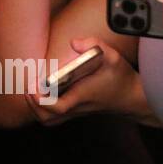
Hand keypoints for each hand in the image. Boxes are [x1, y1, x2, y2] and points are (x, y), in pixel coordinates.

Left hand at [23, 37, 151, 125]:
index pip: (58, 107)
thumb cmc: (121, 77)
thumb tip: (75, 42)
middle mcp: (76, 106)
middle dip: (33, 105)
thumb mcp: (112, 56)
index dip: (41, 100)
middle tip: (29, 87)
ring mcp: (75, 111)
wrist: (133, 97)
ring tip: (32, 90)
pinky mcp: (75, 111)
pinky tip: (42, 92)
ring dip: (35, 108)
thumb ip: (95, 44)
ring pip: (48, 121)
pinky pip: (53, 117)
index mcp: (82, 95)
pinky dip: (42, 109)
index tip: (34, 86)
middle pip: (47, 118)